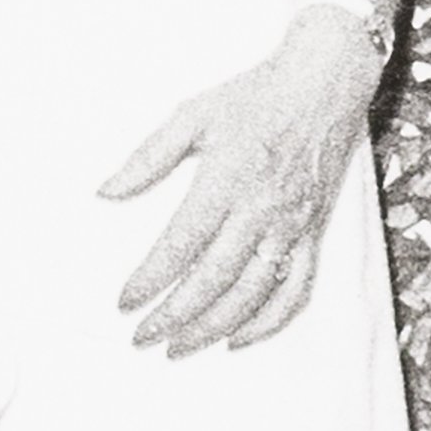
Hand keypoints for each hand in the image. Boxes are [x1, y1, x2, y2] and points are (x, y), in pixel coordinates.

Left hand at [94, 14, 376, 353]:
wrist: (325, 84)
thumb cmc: (256, 96)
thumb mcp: (193, 114)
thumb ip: (147, 157)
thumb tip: (105, 191)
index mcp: (226, 180)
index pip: (181, 245)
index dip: (151, 279)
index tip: (125, 302)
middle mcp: (260, 210)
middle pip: (213, 280)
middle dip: (174, 316)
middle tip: (142, 337)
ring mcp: (290, 226)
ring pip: (252, 295)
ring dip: (213, 327)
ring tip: (179, 346)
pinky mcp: (312, 233)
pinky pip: (295, 290)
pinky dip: (267, 322)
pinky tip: (238, 338)